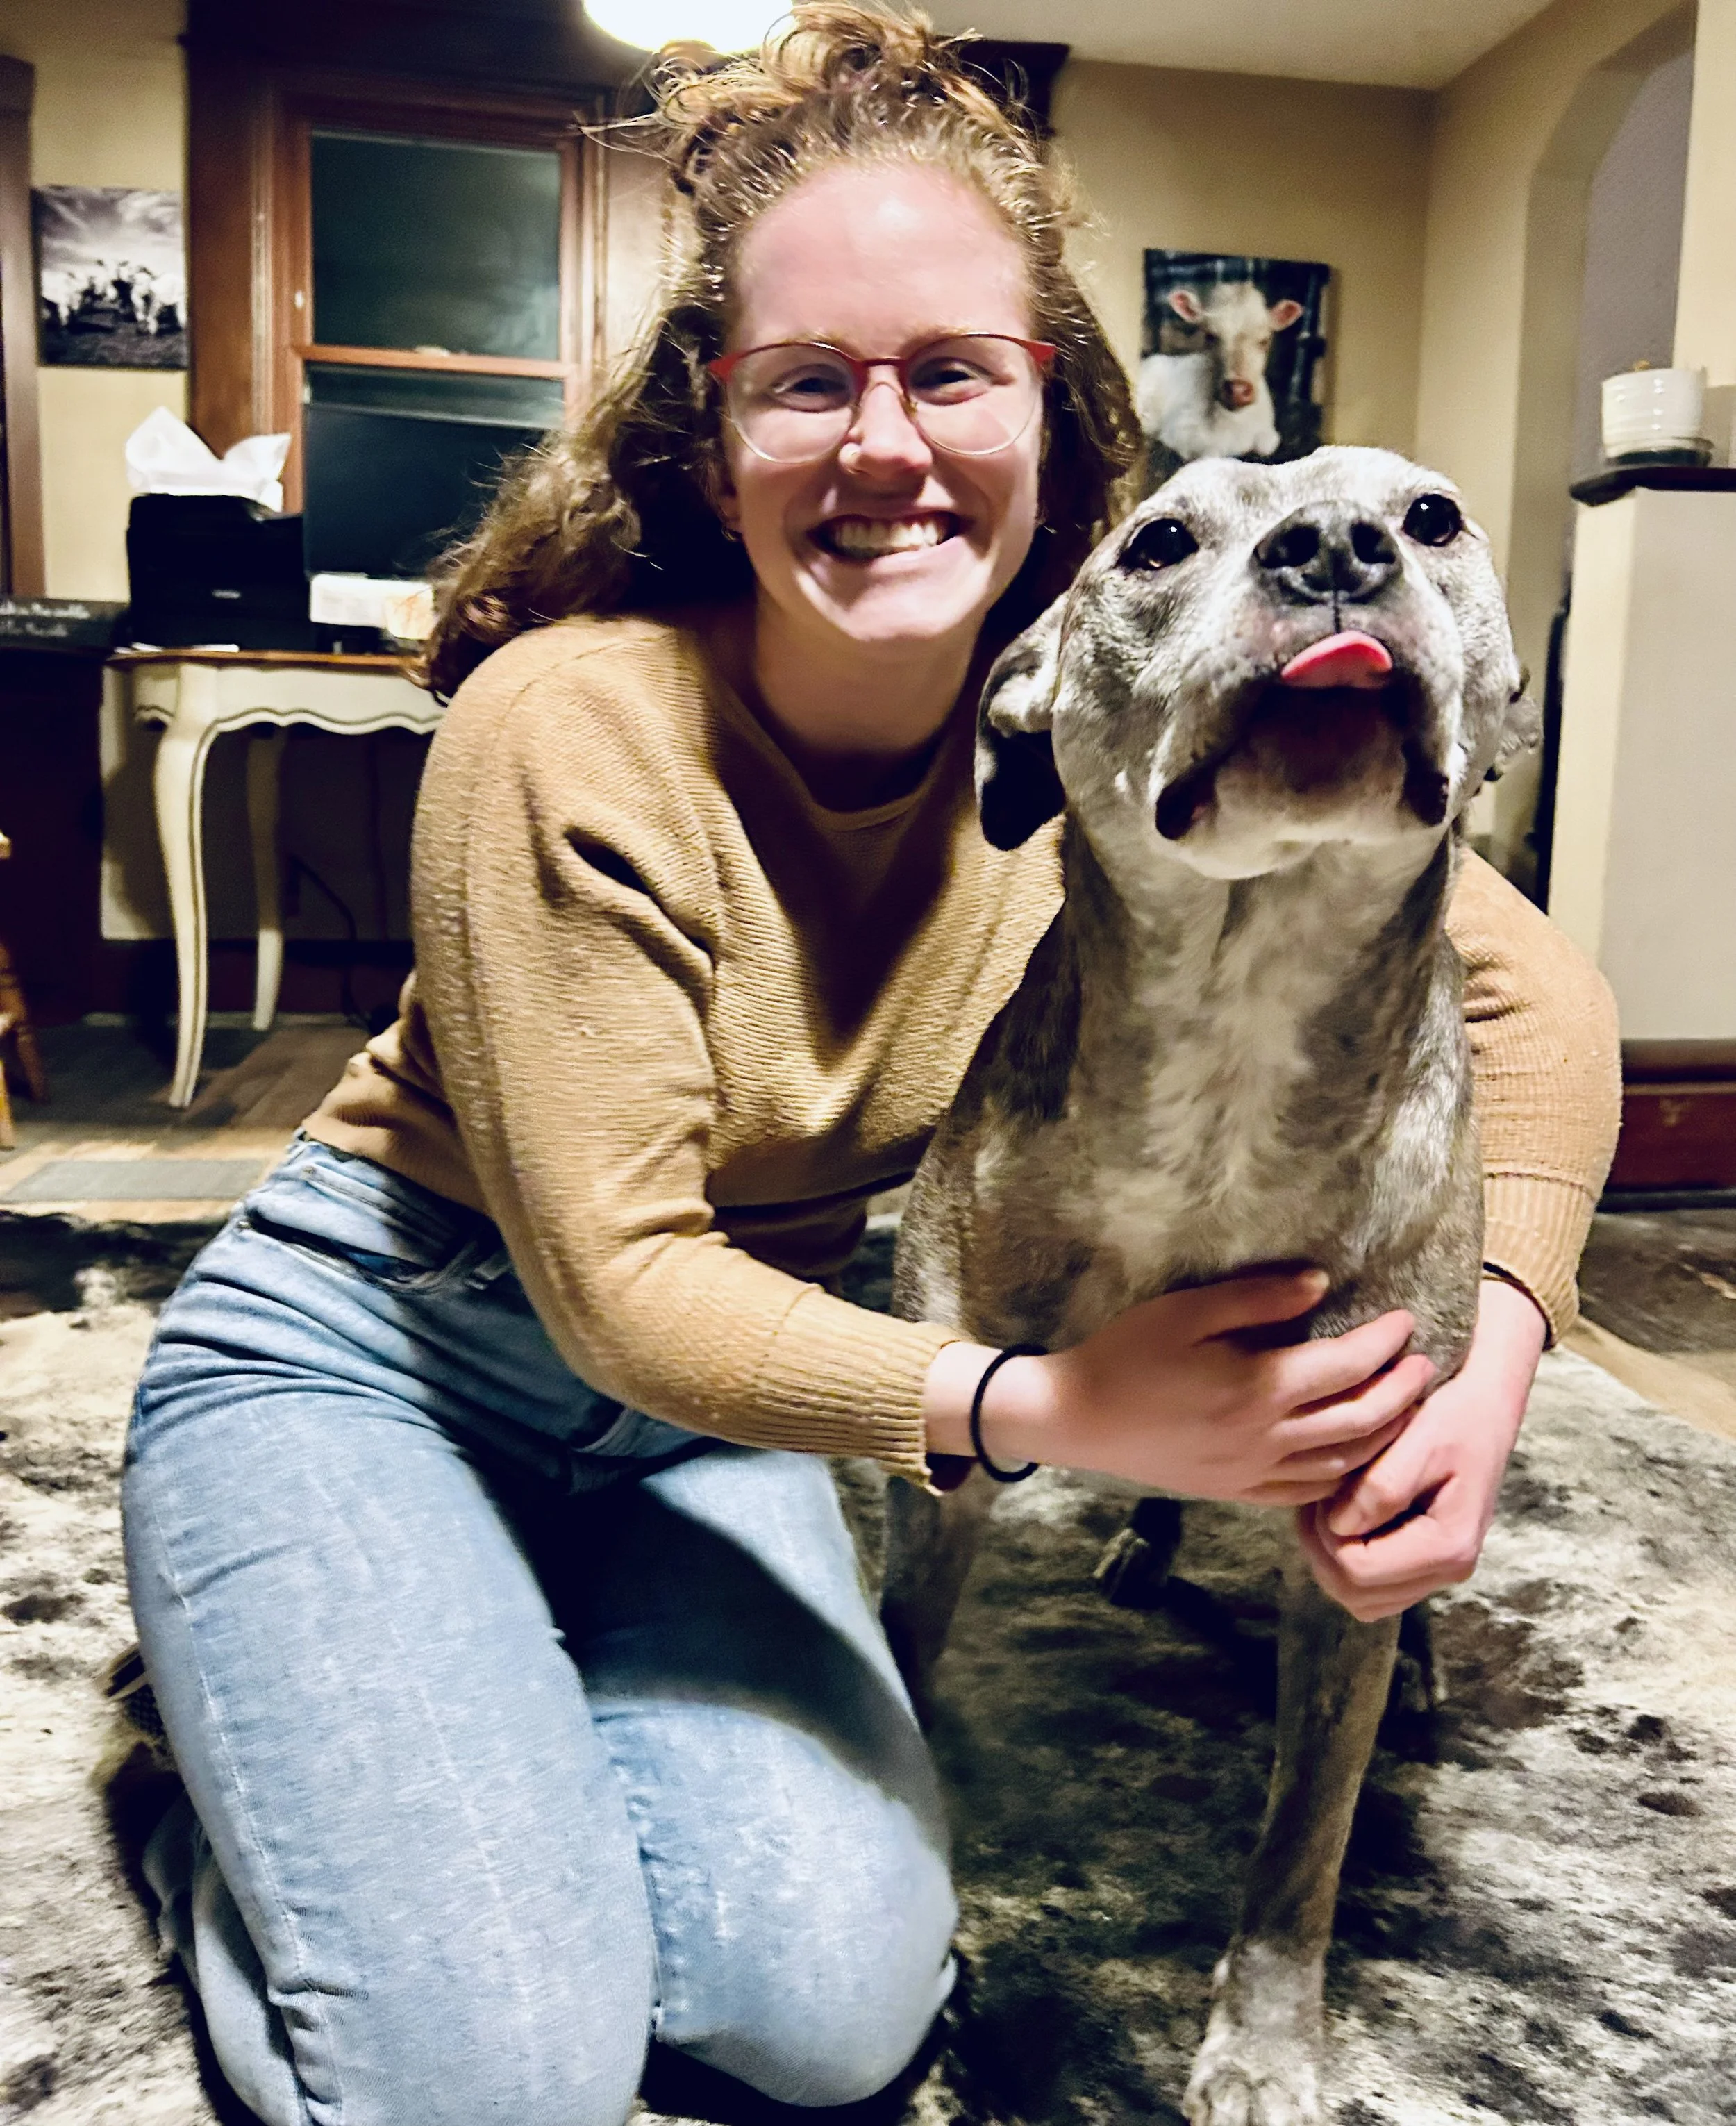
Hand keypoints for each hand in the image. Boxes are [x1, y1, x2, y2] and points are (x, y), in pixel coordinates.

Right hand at [924, 1269, 1436, 1502]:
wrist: (1076, 1420)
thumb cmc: (1125, 1354)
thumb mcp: (1185, 1310)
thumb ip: (1256, 1298)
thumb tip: (1320, 1284)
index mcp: (1257, 1388)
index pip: (1346, 1367)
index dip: (1384, 1343)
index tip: (1404, 1319)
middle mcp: (1265, 1438)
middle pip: (1360, 1421)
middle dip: (1402, 1391)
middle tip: (1424, 1364)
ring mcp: (1253, 1471)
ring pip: (1344, 1464)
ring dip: (1384, 1435)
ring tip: (1404, 1407)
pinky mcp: (1236, 1491)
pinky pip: (1307, 1492)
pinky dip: (1343, 1474)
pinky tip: (1353, 1455)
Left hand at [1295, 1276, 1546, 1620]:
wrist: (1484, 1404)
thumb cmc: (1453, 1416)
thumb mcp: (1417, 1441)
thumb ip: (1381, 1489)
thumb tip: (1341, 1526)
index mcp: (1448, 1546)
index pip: (1359, 1573)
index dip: (1326, 1538)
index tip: (1323, 1495)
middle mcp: (1450, 1569)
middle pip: (1357, 1595)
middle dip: (1324, 1552)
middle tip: (1316, 1503)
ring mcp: (1440, 1569)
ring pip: (1364, 1598)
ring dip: (1334, 1558)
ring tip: (1328, 1508)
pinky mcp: (1428, 1560)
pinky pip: (1376, 1586)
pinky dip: (1351, 1559)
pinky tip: (1346, 1516)